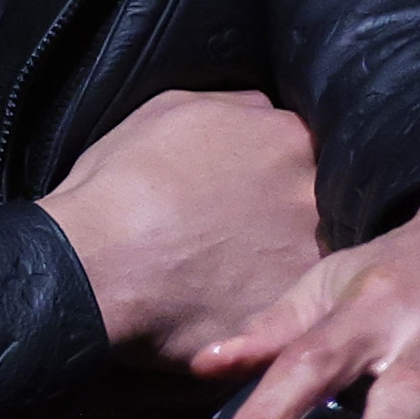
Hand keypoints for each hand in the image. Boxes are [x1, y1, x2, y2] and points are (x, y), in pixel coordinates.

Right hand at [41, 89, 324, 373]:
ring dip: (287, 260)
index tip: (260, 187)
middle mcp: (313, 194)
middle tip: (249, 231)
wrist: (97, 268)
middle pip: (323, 200)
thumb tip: (265, 113)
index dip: (285, 169)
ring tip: (240, 271)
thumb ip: (237, 108)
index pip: (311, 149)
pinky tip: (236, 304)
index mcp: (289, 139)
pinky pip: (296, 306)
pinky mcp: (294, 310)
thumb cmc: (120, 186)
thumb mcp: (171, 110)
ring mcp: (311, 255)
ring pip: (316, 254)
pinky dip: (273, 305)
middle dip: (294, 212)